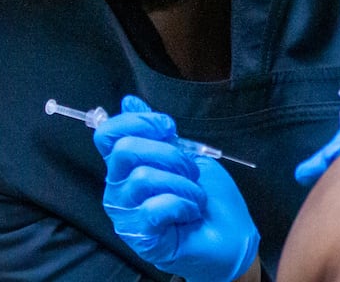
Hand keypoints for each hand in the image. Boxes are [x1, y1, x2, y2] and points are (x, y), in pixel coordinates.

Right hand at [94, 96, 259, 281]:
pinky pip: (154, 207)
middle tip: (190, 169)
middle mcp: (119, 188)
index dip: (137, 122)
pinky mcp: (140, 237)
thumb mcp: (186, 153)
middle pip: (125, 150)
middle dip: (169, 154)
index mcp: (126, 165)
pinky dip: (182, 204)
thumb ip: (157, 133)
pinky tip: (190, 212)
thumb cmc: (209, 195)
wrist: (232, 234)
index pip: (108, 133)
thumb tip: (129, 101)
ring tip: (195, 196)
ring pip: (143, 178)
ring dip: (182, 183)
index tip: (168, 128)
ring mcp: (126, 214)